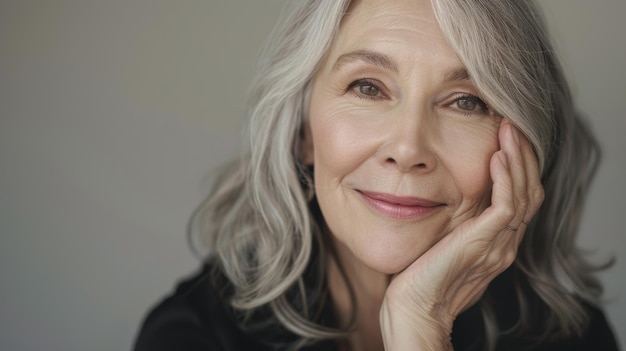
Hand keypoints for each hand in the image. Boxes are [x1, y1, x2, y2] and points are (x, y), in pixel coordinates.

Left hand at [379, 119, 544, 349]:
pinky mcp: (484, 245)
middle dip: (523, 156)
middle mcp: (504, 243)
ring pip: (523, 195)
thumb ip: (455, 224)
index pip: (520, 198)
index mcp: (497, 242)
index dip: (519, 167)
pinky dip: (505, 180)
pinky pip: (506, 207)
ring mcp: (498, 245)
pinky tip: (497, 157)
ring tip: (508, 130)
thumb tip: (446, 197)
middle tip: (512, 125)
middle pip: (529, 192)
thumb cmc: (419, 276)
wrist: (413, 308)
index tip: (505, 137)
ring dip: (518, 159)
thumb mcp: (442, 242)